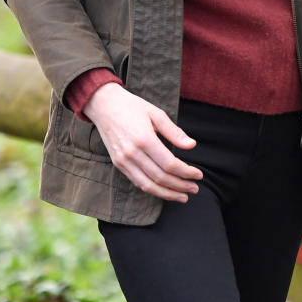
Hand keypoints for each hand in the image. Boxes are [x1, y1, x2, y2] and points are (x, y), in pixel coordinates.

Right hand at [84, 83, 202, 202]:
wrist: (103, 105)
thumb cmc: (131, 107)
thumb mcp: (156, 113)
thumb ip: (174, 131)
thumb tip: (192, 145)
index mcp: (144, 139)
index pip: (169, 164)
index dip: (186, 172)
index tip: (198, 174)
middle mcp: (132, 153)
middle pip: (160, 177)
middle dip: (180, 186)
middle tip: (194, 189)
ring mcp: (123, 160)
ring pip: (148, 185)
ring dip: (167, 194)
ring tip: (183, 196)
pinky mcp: (118, 164)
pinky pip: (137, 182)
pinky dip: (153, 189)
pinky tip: (165, 190)